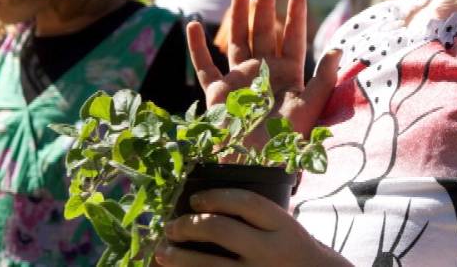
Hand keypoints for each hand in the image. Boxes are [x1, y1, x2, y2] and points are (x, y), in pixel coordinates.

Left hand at [155, 189, 349, 266]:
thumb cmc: (293, 253)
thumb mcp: (286, 229)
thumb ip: (257, 217)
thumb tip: (206, 206)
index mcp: (283, 227)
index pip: (245, 202)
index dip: (215, 197)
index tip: (195, 199)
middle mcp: (270, 251)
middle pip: (220, 230)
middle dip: (188, 225)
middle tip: (171, 226)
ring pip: (208, 265)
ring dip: (179, 257)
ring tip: (163, 251)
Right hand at [184, 0, 341, 135]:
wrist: (256, 164)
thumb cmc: (286, 139)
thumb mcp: (310, 106)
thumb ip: (324, 78)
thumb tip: (338, 49)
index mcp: (288, 76)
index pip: (292, 40)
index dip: (295, 18)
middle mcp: (263, 74)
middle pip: (263, 34)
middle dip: (265, 9)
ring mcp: (239, 81)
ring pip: (238, 42)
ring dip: (238, 19)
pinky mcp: (217, 92)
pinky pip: (205, 66)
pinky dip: (197, 47)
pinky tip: (192, 25)